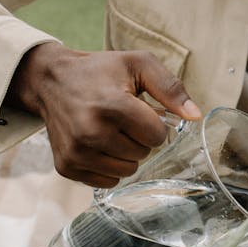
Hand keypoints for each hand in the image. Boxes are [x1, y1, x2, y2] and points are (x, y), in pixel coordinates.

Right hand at [7, 43, 201, 186]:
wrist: (51, 81)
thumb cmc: (100, 71)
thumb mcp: (138, 65)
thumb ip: (171, 88)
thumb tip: (195, 116)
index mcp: (112, 106)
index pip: (157, 136)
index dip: (154, 123)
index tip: (139, 110)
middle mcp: (91, 132)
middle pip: (142, 154)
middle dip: (138, 138)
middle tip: (121, 118)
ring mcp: (77, 152)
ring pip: (126, 172)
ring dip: (125, 154)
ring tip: (109, 131)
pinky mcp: (66, 166)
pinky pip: (107, 181)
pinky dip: (108, 167)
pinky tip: (97, 144)